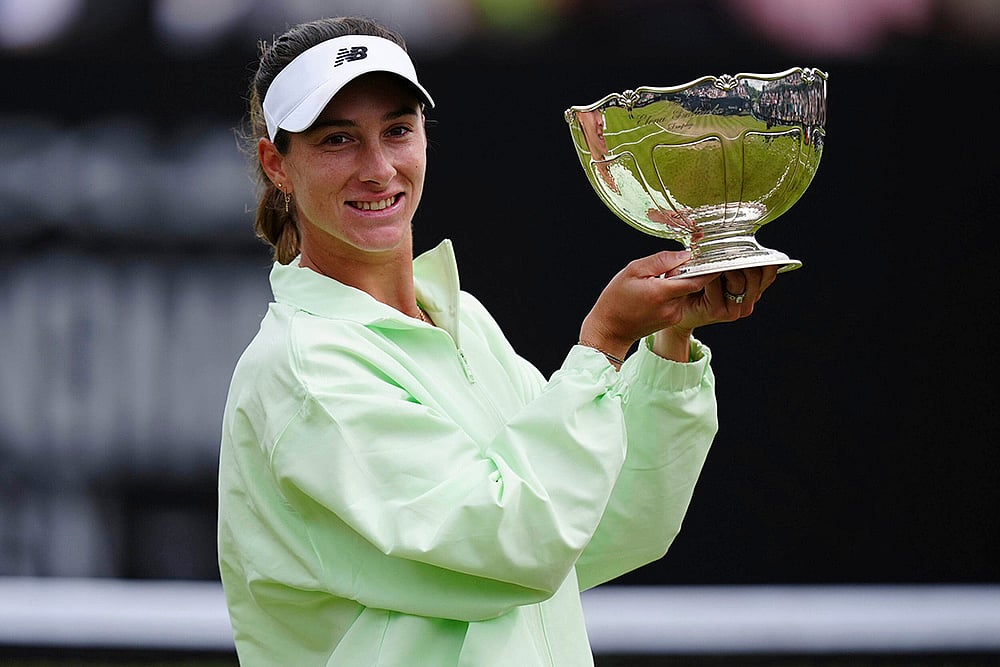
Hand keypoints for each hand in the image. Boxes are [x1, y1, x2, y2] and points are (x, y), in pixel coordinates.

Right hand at [580, 252, 777, 363]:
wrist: (610, 329)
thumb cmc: (616, 300)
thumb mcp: (633, 271)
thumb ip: (660, 261)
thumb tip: (685, 254)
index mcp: (662, 292)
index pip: (697, 278)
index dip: (709, 265)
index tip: (716, 253)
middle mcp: (672, 307)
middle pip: (693, 283)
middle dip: (691, 269)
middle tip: (688, 256)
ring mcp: (674, 315)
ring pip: (687, 291)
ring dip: (681, 280)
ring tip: (662, 274)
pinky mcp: (673, 319)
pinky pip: (680, 299)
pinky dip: (676, 290)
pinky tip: (660, 287)